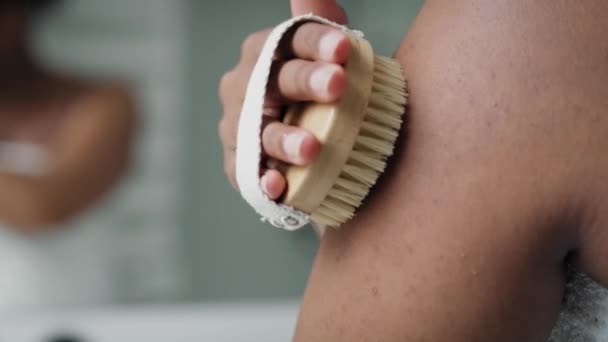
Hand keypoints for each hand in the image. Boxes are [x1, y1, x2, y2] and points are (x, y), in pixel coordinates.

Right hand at [219, 0, 348, 198]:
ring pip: (256, 131)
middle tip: (338, 84)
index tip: (344, 47)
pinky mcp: (240, 165)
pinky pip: (246, 173)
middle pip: (272, 80)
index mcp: (265, 52)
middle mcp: (244, 85)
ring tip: (311, 147)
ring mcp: (237, 127)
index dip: (315, 42)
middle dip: (305, 81)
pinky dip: (262, 180)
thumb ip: (320, 24)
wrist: (307, 144)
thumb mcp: (325, 58)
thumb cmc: (318, 95)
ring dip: (282, 138)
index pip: (289, 40)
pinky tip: (278, 186)